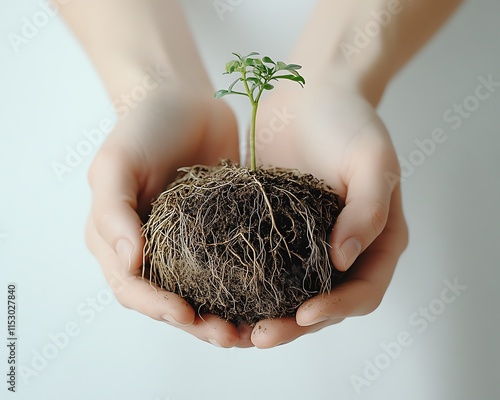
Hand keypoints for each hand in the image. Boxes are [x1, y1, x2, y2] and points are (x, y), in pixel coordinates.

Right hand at [85, 81, 251, 346]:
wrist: (184, 99)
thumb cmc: (143, 127)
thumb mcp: (117, 162)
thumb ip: (114, 211)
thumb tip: (127, 263)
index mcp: (116, 240)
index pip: (132, 288)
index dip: (157, 307)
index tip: (187, 315)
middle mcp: (150, 249)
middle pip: (169, 301)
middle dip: (198, 324)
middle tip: (231, 336)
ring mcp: (185, 244)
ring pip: (202, 293)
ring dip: (225, 315)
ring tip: (254, 330)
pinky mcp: (217, 234)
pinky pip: (229, 268)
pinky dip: (244, 288)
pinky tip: (269, 297)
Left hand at [248, 82, 408, 347]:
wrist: (312, 91)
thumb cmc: (350, 120)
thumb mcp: (373, 159)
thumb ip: (369, 210)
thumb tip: (344, 260)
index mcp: (375, 240)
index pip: (363, 290)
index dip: (337, 309)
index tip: (304, 315)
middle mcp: (343, 250)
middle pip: (323, 303)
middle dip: (292, 326)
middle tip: (258, 336)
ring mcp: (307, 243)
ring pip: (288, 294)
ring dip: (264, 315)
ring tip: (231, 328)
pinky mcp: (274, 230)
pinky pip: (262, 267)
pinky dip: (244, 286)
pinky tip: (217, 293)